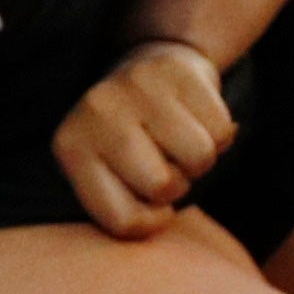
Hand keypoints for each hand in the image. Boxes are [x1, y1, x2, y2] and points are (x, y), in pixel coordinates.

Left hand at [55, 38, 233, 237]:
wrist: (152, 60)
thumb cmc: (134, 136)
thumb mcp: (108, 171)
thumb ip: (122, 207)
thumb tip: (157, 232)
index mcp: (72, 147)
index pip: (122, 220)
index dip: (151, 222)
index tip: (155, 207)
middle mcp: (97, 112)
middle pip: (163, 185)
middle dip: (177, 184)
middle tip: (168, 165)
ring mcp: (137, 87)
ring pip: (199, 157)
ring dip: (201, 159)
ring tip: (182, 142)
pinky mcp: (179, 71)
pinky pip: (221, 129)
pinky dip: (220, 134)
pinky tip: (198, 118)